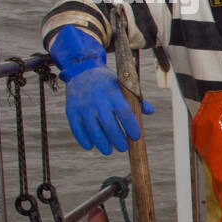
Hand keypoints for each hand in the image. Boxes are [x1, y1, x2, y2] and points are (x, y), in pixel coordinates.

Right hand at [49, 25, 151, 154]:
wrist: (81, 71)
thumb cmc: (107, 83)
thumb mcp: (122, 86)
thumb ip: (136, 99)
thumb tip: (150, 111)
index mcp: (113, 94)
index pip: (125, 114)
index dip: (131, 127)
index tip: (136, 137)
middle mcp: (98, 101)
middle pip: (110, 126)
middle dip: (118, 140)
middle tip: (123, 148)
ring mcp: (83, 107)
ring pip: (94, 130)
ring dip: (102, 143)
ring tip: (108, 150)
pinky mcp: (71, 111)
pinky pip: (77, 129)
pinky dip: (84, 140)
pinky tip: (90, 146)